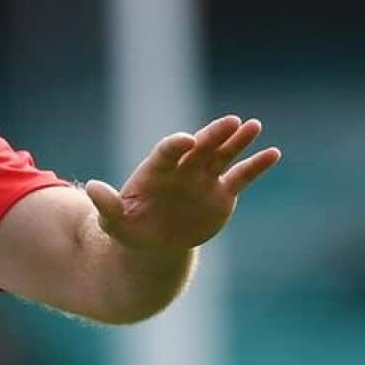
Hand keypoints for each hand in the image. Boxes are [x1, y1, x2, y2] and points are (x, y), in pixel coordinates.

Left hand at [84, 115, 281, 251]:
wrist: (154, 242)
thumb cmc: (130, 228)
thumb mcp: (114, 222)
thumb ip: (107, 205)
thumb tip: (92, 187)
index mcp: (156, 170)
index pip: (167, 152)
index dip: (176, 145)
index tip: (188, 140)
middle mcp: (182, 169)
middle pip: (200, 147)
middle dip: (214, 135)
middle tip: (231, 122)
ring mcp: (204, 179)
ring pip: (223, 155)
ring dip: (238, 141)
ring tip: (253, 125)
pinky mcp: (222, 193)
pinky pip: (242, 176)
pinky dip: (256, 165)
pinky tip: (273, 153)